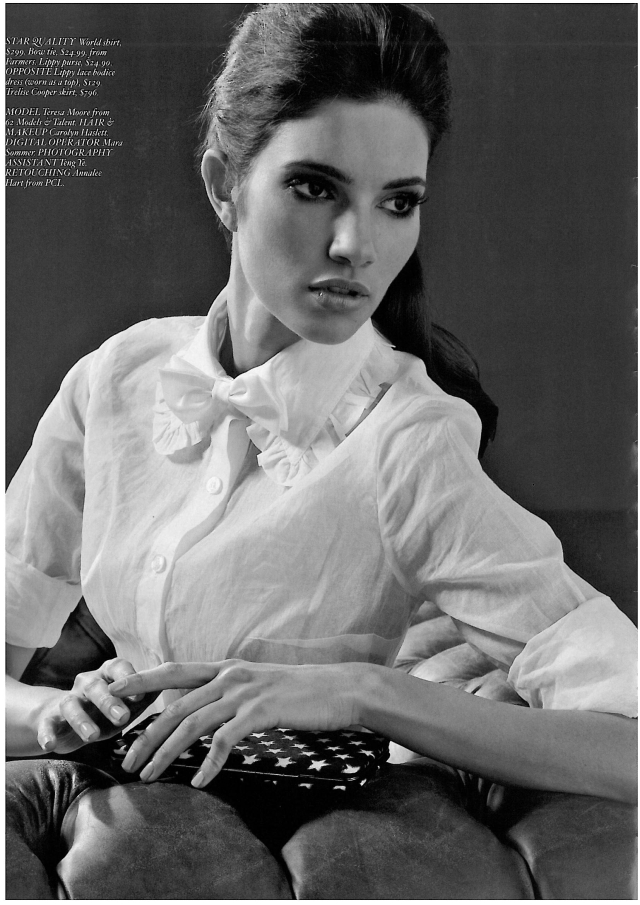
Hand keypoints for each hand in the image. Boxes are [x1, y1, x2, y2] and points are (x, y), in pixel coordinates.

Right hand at [35, 658, 154, 754]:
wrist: (64, 720)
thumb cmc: (105, 711)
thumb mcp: (126, 704)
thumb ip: (145, 696)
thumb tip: (169, 684)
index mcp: (108, 675)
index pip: (118, 667)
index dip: (129, 679)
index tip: (140, 696)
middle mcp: (87, 683)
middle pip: (96, 687)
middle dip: (109, 701)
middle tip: (122, 718)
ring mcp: (67, 700)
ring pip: (71, 704)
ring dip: (81, 719)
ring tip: (92, 736)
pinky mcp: (50, 719)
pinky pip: (46, 724)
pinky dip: (46, 733)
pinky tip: (50, 744)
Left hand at [108, 659, 364, 787]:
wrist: (342, 689)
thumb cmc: (303, 692)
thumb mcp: (259, 685)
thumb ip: (230, 692)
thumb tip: (203, 709)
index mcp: (227, 667)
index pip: (174, 670)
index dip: (142, 681)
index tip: (114, 694)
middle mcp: (230, 675)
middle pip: (175, 704)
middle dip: (145, 734)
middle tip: (125, 760)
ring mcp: (246, 691)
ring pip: (193, 723)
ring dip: (167, 752)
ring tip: (149, 776)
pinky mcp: (262, 710)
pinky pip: (225, 740)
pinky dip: (209, 763)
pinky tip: (198, 781)